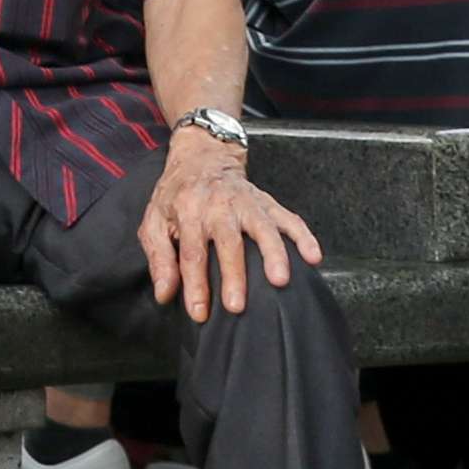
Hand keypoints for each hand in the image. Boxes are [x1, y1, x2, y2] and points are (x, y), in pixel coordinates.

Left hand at [137, 132, 322, 321]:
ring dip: (273, 254)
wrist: (202, 157)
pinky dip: (303, 237)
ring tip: (281, 280)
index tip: (200, 312)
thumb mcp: (154, 221)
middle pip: (228, 242)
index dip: (195, 284)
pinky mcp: (267, 202)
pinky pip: (289, 219)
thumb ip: (159, 259)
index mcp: (189, 210)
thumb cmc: (176, 194)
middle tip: (237, 306)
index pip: (191, 252)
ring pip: (263, 228)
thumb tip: (165, 294)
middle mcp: (220, 206)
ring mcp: (247, 203)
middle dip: (234, 274)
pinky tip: (313, 257)